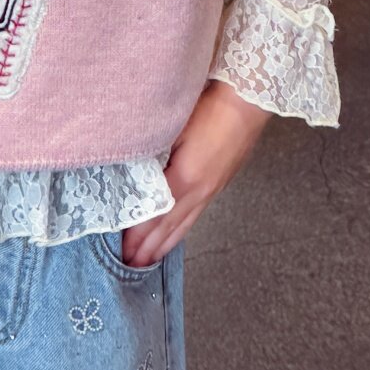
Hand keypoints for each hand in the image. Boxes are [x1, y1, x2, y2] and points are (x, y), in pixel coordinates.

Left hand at [120, 80, 271, 268]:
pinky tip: (176, 234)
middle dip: (148, 248)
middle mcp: (199, 191)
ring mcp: (211, 190)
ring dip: (165, 244)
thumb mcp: (174, 128)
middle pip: (169, 226)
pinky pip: (196, 215)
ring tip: (149, 261)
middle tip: (130, 267)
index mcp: (184, 178)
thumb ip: (153, 153)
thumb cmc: (209, 108)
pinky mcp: (219, 184)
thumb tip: (132, 173)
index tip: (123, 251)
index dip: (137, 235)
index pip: (154, 215)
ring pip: (184, 224)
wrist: (247, 102)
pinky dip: (182, 230)